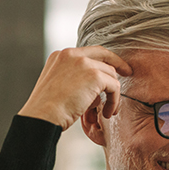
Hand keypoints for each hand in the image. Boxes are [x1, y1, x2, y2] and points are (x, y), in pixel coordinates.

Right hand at [18, 47, 132, 130]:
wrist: (41, 117)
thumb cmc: (46, 112)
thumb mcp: (55, 88)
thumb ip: (71, 80)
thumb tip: (93, 90)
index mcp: (60, 56)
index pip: (88, 52)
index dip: (103, 59)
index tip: (113, 68)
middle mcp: (71, 54)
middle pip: (103, 55)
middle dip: (117, 65)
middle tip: (127, 74)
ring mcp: (83, 63)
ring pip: (110, 74)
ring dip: (113, 94)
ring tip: (108, 111)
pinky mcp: (94, 75)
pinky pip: (114, 86)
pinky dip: (114, 101)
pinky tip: (107, 113)